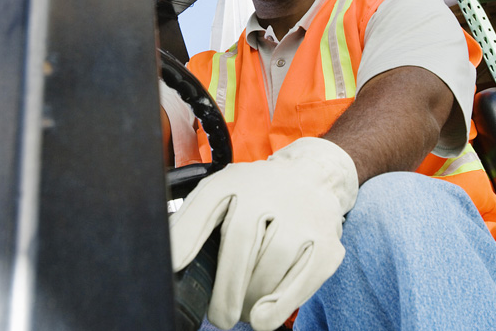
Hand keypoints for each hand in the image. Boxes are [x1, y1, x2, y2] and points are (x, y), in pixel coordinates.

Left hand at [169, 137, 358, 330]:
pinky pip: (302, 281)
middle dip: (225, 288)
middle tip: (219, 316)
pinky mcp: (326, 244)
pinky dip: (280, 305)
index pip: (205, 206)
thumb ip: (192, 221)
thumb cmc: (257, 194)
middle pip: (241, 244)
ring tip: (241, 311)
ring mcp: (300, 218)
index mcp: (234, 182)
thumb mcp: (220, 193)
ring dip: (250, 299)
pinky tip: (263, 317)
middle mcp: (268, 194)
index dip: (187, 236)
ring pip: (270, 267)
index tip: (173, 265)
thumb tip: (170, 258)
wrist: (313, 178)